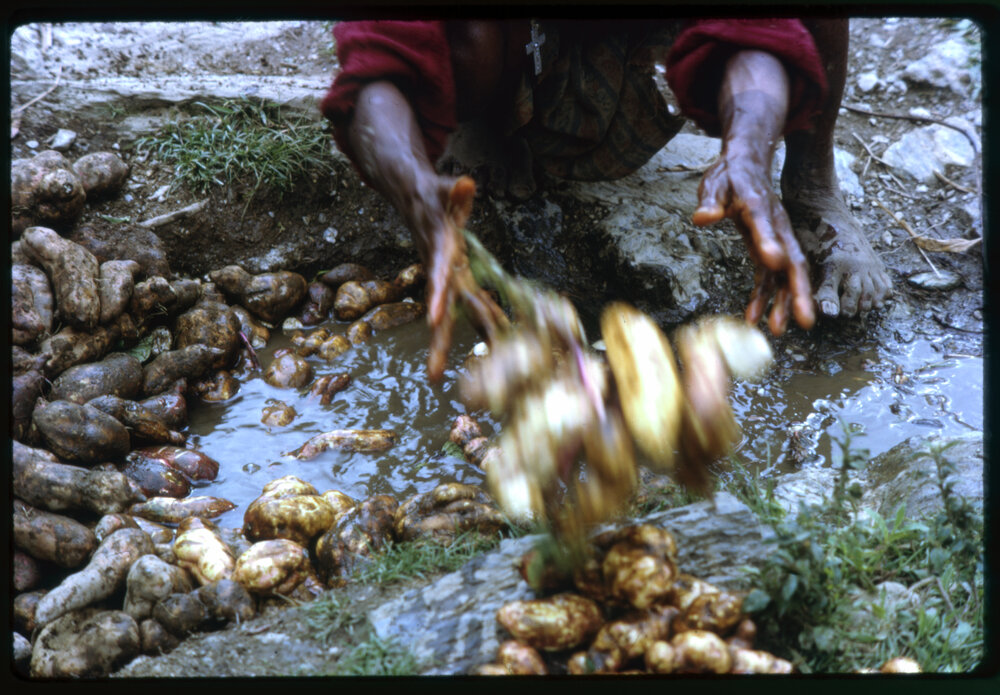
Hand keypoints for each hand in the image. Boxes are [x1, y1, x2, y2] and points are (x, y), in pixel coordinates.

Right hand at [422, 176, 507, 380]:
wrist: (415, 202)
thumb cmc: (433, 196)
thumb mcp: (444, 191)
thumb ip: (456, 192)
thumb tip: (466, 184)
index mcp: (440, 252)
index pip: (438, 276)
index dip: (437, 296)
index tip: (434, 319)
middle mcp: (442, 272)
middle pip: (440, 310)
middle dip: (437, 340)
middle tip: (433, 373)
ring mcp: (447, 280)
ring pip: (446, 318)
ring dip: (441, 347)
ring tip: (435, 378)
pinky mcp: (453, 283)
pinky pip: (464, 309)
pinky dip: (474, 329)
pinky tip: (483, 354)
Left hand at [693, 151, 814, 334]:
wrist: (746, 165)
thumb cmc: (728, 175)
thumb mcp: (715, 184)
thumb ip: (710, 201)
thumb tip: (702, 218)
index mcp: (759, 206)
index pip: (765, 225)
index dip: (770, 242)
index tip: (775, 261)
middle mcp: (775, 226)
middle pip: (792, 260)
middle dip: (798, 291)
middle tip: (804, 320)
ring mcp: (775, 239)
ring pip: (785, 274)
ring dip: (783, 302)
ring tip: (777, 329)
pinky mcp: (767, 249)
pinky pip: (768, 277)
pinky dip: (763, 297)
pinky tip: (753, 318)